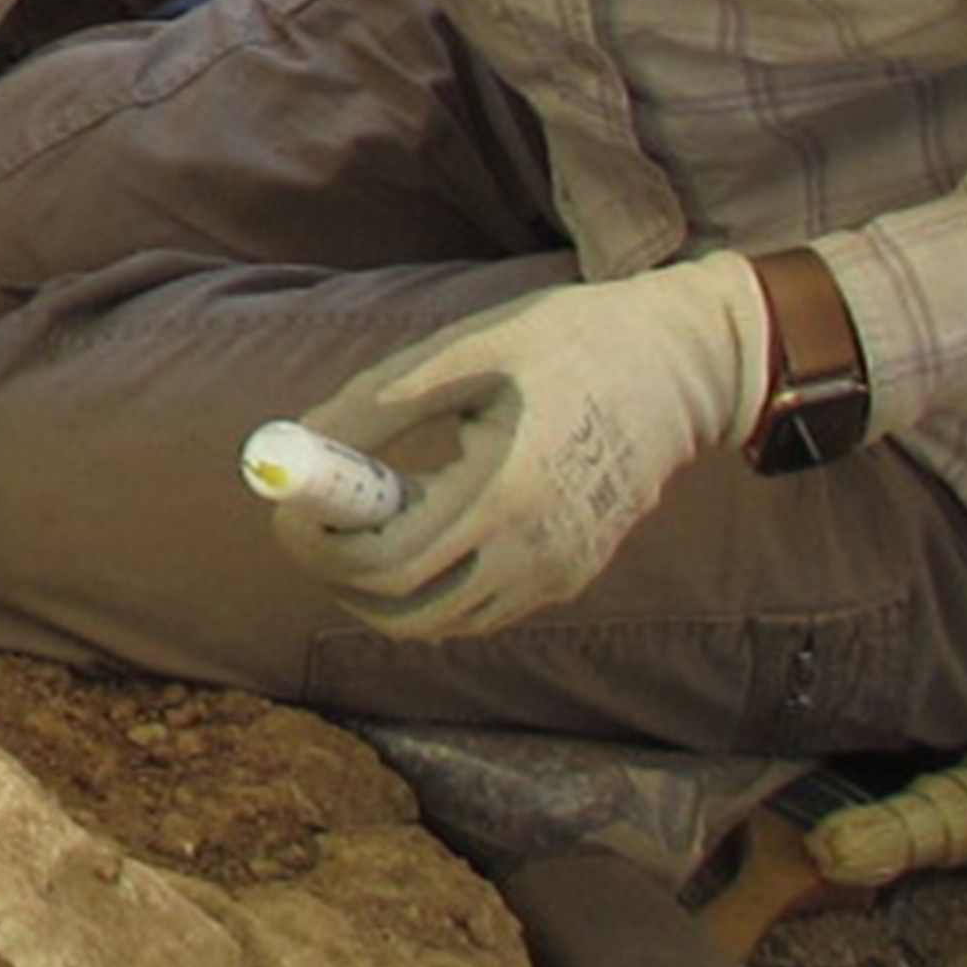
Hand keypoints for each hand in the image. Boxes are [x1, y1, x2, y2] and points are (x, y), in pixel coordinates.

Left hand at [273, 260, 773, 643]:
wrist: (681, 367)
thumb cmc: (568, 343)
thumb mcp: (467, 351)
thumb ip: (378, 403)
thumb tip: (294, 445)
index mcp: (506, 494)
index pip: (382, 563)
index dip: (316, 547)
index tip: (285, 510)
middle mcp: (536, 553)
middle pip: (403, 615)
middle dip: (340, 577)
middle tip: (312, 527)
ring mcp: (559, 575)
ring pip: (440, 623)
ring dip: (384, 588)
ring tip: (368, 517)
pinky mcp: (571, 579)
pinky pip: (478, 608)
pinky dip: (432, 585)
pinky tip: (423, 523)